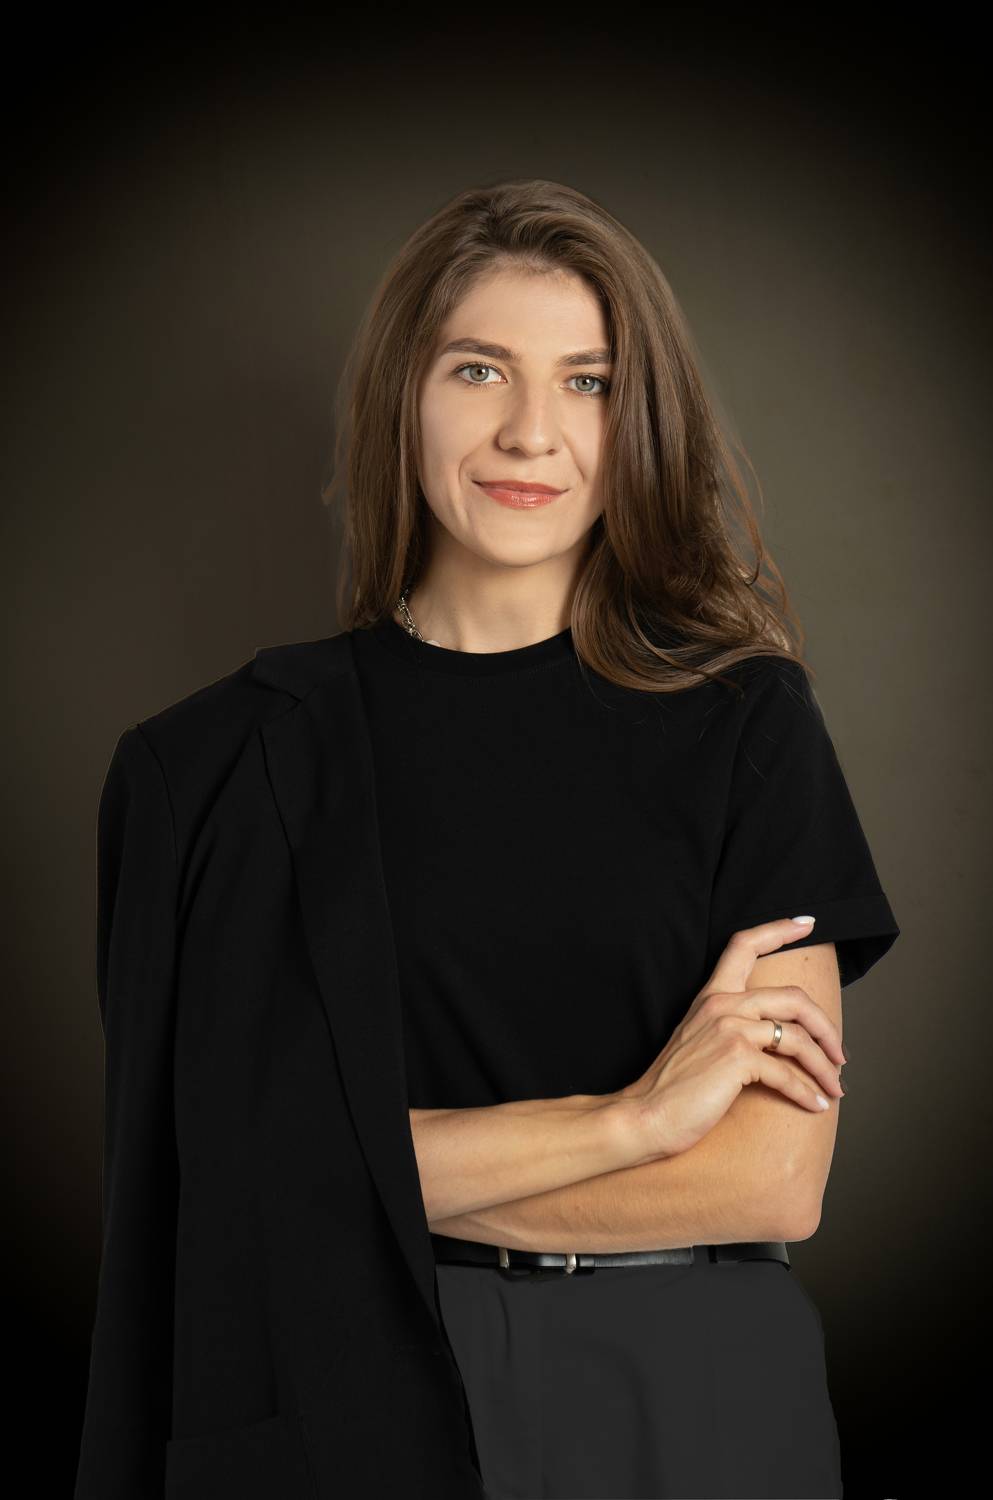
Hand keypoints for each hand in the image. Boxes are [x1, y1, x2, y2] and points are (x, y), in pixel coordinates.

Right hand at [616, 916, 845, 1159]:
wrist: (645, 1115)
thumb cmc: (673, 1086)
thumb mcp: (701, 1041)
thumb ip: (731, 1027)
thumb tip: (777, 1037)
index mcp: (712, 996)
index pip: (744, 945)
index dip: (779, 929)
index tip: (807, 923)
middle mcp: (722, 1004)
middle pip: (794, 998)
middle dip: (827, 1028)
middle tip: (840, 1054)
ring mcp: (730, 1028)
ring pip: (799, 1037)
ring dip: (825, 1067)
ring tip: (834, 1088)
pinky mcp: (736, 1057)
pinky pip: (787, 1072)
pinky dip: (807, 1092)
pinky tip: (815, 1106)